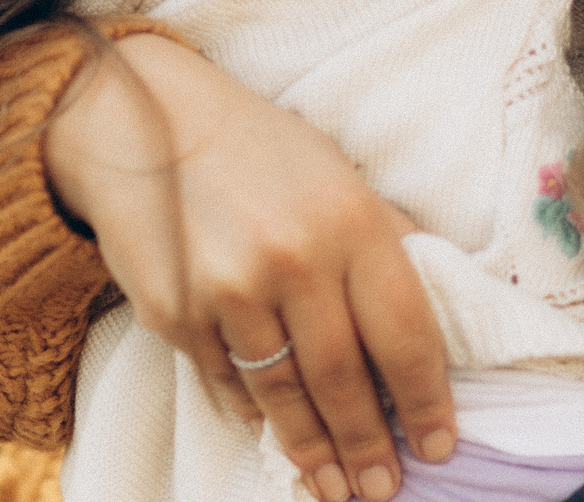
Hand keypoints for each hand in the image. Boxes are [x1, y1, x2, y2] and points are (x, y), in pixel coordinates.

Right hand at [44, 34, 456, 501]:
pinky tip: (276, 436)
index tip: (440, 447)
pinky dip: (254, 414)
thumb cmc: (259, 149)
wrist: (143, 119)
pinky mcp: (174, 312)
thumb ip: (387, 240)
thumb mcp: (339, 175)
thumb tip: (436, 314)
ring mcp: (226, 290)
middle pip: (344, 379)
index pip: (404, 333)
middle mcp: (291, 258)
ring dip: (315, 451)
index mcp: (349, 220)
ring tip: (337, 489)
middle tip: (384, 491)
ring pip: (283, 395)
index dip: (426, 401)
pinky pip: (225, 382)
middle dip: (369, 446)